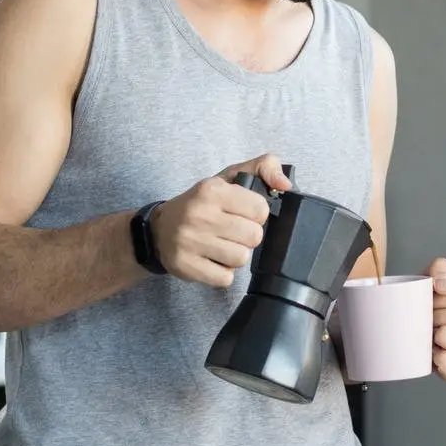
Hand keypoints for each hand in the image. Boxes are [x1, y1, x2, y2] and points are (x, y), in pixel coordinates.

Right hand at [149, 155, 290, 286]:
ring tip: (222, 245)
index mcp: (212, 190)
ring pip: (241, 259)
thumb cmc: (202, 203)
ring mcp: (189, 242)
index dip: (257, 214)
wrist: (159, 228)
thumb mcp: (230, 176)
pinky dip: (223, 273)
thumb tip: (285, 185)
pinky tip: (212, 259)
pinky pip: (225, 278)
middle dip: (248, 236)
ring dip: (236, 255)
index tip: (244, 214)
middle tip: (233, 231)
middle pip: (253, 237)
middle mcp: (199, 215)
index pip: (260, 209)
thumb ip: (264, 167)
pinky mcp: (185, 266)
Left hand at [424, 258, 445, 382]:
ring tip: (431, 335)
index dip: (441, 298)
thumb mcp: (428, 277)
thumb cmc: (419, 301)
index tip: (428, 300)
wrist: (399, 322)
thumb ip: (440, 269)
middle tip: (425, 318)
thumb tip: (445, 286)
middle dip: (439, 317)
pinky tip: (436, 356)